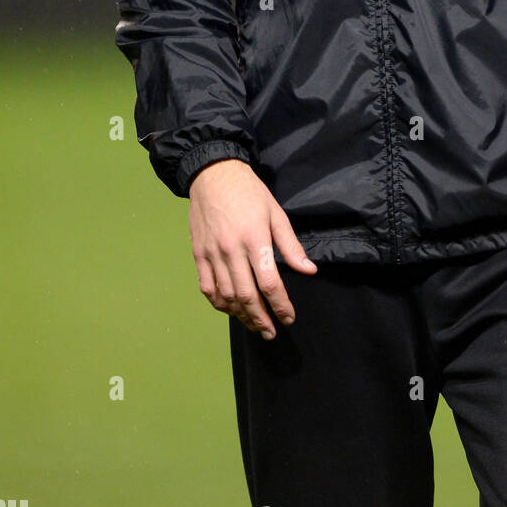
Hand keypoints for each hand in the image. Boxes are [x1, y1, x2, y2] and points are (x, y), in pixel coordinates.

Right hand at [188, 159, 317, 336]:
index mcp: (255, 239)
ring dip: (241, 316)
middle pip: (247, 296)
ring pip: (226, 296)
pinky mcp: (198, 254)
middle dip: (261, 319)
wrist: (213, 175)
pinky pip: (207, 287)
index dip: (281, 305)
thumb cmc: (249, 192)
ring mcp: (212, 253)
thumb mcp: (276, 213)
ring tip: (254, 324)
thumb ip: (291, 245)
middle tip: (271, 332)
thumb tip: (309, 270)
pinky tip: (230, 309)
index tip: (289, 318)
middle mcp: (231, 250)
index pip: (269, 283)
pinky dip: (219, 303)